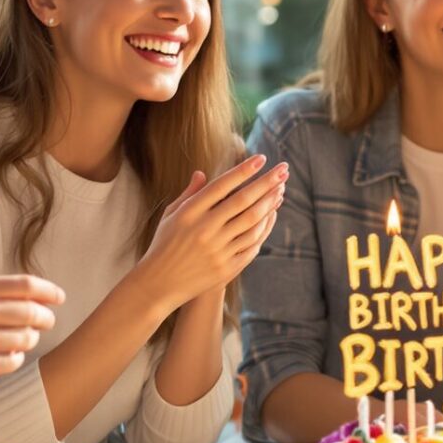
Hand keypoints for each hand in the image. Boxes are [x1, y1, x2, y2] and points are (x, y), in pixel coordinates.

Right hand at [0, 274, 64, 391]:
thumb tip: (30, 297)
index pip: (26, 286)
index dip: (49, 292)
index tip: (59, 298)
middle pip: (32, 313)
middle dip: (46, 318)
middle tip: (48, 321)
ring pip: (25, 339)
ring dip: (31, 339)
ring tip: (24, 339)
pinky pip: (11, 362)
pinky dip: (16, 358)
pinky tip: (8, 355)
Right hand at [137, 155, 286, 308]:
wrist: (159, 284)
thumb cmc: (164, 244)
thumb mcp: (171, 216)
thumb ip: (189, 194)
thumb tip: (202, 172)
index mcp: (190, 212)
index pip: (222, 185)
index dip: (243, 170)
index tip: (261, 158)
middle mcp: (205, 229)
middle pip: (243, 201)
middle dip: (266, 183)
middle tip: (283, 170)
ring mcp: (217, 249)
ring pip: (252, 222)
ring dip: (270, 204)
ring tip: (281, 190)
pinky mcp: (226, 267)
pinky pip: (252, 245)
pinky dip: (264, 229)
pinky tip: (271, 216)